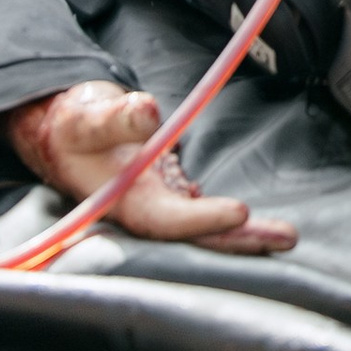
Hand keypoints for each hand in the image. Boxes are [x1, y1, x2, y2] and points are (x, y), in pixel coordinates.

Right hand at [7, 80, 295, 255]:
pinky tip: (262, 228)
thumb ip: (117, 116)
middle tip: (287, 237)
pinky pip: (205, 216)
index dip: (201, 220)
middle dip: (239, 240)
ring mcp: (159, 207)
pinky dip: (233, 224)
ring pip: (204, 230)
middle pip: (195, 237)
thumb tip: (147, 110)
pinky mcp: (170, 196)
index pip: (166, 219)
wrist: (64, 133)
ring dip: (244, 236)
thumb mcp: (87, 116)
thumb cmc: (74, 126)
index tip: (239, 212)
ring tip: (286, 237)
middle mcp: (144, 212)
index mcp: (122, 201)